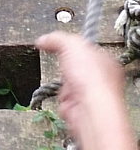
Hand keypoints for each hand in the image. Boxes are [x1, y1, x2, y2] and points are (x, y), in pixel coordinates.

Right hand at [36, 33, 134, 149]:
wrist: (91, 110)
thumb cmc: (92, 78)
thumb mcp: (72, 44)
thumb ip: (56, 38)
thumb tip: (43, 40)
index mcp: (105, 61)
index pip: (86, 49)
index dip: (72, 46)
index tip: (60, 44)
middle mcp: (101, 79)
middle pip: (74, 68)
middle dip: (65, 69)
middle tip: (66, 68)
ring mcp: (91, 96)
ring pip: (67, 86)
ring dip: (63, 87)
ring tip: (71, 87)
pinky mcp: (81, 111)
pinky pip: (64, 102)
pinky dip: (63, 101)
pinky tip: (70, 100)